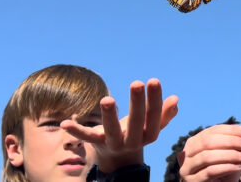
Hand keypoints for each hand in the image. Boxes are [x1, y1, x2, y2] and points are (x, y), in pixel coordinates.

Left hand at [62, 78, 178, 172]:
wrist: (119, 159)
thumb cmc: (137, 132)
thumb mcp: (151, 125)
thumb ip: (164, 114)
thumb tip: (176, 99)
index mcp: (149, 134)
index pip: (154, 116)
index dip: (155, 100)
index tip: (154, 80)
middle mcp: (134, 141)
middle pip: (136, 123)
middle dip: (136, 103)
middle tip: (136, 83)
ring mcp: (114, 143)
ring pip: (112, 131)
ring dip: (109, 116)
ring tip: (107, 99)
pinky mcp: (97, 144)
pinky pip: (86, 137)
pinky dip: (76, 130)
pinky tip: (65, 122)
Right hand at [177, 124, 240, 181]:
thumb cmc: (223, 170)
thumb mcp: (228, 154)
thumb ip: (233, 143)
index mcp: (195, 142)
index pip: (213, 130)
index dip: (232, 130)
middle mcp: (187, 153)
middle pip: (208, 141)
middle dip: (230, 141)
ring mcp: (188, 168)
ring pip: (207, 156)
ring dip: (229, 155)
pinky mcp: (193, 181)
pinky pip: (210, 171)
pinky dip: (226, 167)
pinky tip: (238, 167)